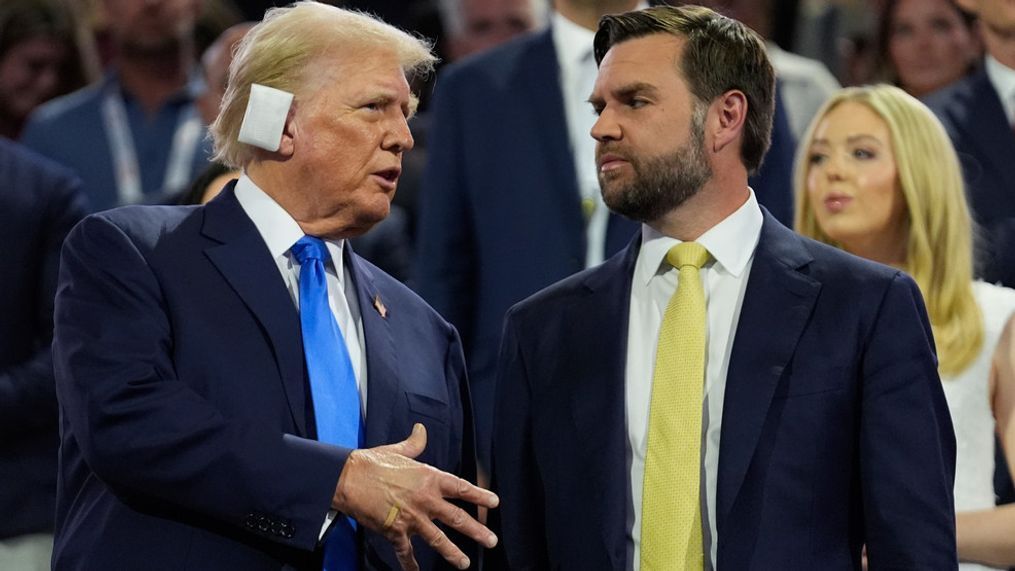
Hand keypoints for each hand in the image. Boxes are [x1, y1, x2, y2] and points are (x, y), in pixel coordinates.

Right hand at [332, 423, 498, 569]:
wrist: (348, 478)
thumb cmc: (372, 462)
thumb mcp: (398, 450)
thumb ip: (414, 443)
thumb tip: (421, 429)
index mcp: (429, 478)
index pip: (461, 488)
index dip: (479, 496)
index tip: (494, 502)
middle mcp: (425, 499)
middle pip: (457, 518)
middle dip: (477, 531)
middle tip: (491, 540)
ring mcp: (412, 518)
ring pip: (438, 539)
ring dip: (452, 553)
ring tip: (464, 563)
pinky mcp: (395, 531)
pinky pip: (406, 552)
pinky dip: (410, 564)